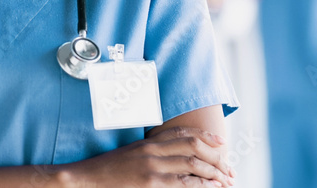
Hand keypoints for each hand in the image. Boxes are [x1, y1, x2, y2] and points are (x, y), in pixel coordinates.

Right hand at [62, 126, 234, 186]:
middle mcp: (153, 151)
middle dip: (216, 158)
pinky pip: (183, 184)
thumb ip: (153, 152)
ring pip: (193, 164)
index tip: (223, 143)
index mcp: (149, 142)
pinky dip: (201, 185)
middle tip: (230, 169)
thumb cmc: (109, 170)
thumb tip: (175, 156)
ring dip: (213, 173)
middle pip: (193, 147)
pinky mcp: (151, 184)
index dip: (206, 137)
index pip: (184, 133)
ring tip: (226, 180)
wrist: (86, 179)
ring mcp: (152, 168)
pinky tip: (211, 187)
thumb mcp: (132, 155)